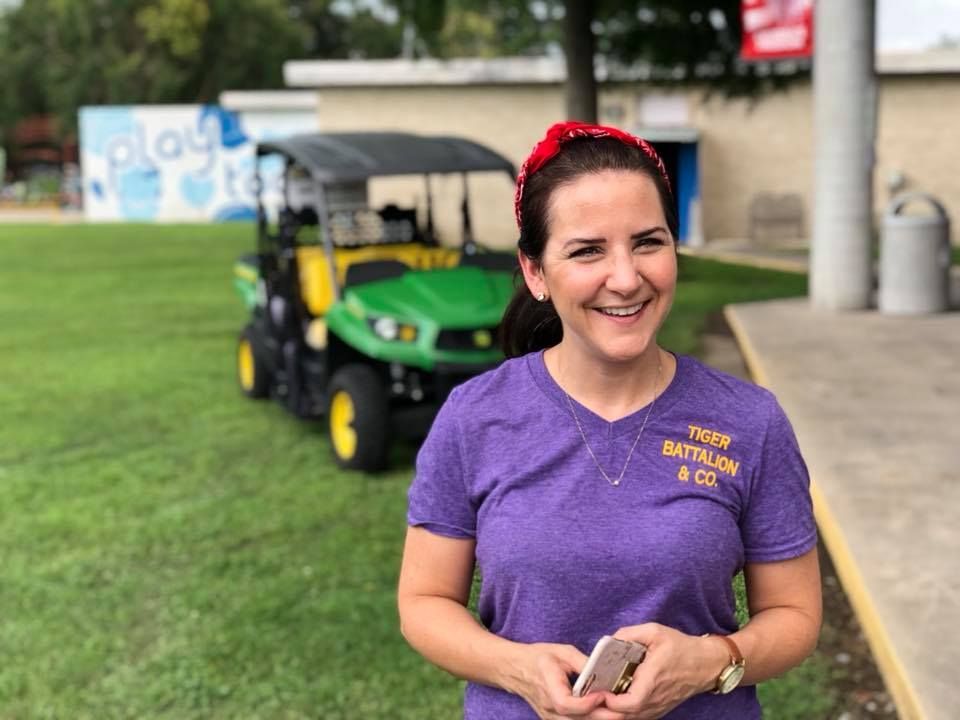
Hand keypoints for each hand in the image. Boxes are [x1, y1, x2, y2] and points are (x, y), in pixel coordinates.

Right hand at [509, 643, 627, 719]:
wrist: (516, 668)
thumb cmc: (538, 657)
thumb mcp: (562, 651)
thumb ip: (583, 662)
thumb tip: (606, 670)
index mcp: (547, 685)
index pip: (566, 704)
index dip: (587, 703)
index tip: (604, 694)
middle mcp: (548, 707)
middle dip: (603, 716)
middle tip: (623, 708)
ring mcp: (550, 717)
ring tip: (617, 710)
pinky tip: (604, 712)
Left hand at [599, 624, 726, 719]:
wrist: (706, 664)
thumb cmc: (680, 647)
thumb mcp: (654, 631)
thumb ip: (629, 634)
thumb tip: (608, 642)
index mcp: (653, 677)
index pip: (632, 702)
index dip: (612, 701)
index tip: (600, 690)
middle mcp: (655, 697)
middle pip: (626, 715)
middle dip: (605, 709)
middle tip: (592, 695)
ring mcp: (658, 706)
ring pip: (630, 718)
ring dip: (613, 711)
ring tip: (600, 695)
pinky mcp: (658, 709)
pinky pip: (638, 716)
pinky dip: (623, 711)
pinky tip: (614, 698)